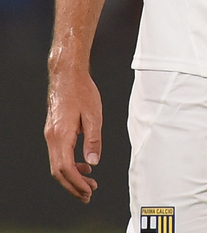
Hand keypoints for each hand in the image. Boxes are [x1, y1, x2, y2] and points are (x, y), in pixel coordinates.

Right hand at [44, 69, 102, 201]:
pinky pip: (59, 154)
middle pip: (58, 171)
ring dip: (72, 176)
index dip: (77, 183)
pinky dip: (69, 164)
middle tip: (88, 194)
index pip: (66, 168)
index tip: (88, 190)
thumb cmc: (81, 90)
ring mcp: (50, 134)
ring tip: (89, 182)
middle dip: (73, 186)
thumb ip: (93, 140)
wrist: (67, 74)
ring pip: (57, 164)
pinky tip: (83, 164)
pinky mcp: (53, 130)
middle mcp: (52, 136)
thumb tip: (93, 161)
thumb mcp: (94, 115)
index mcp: (61, 134)